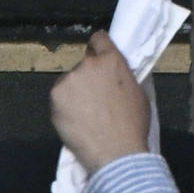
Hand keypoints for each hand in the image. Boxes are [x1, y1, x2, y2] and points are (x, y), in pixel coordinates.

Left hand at [49, 31, 155, 172]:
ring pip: (70, 82)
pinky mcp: (55, 97)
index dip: (98, 48)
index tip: (97, 56)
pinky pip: (60, 97)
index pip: (99, 39)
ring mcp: (69, 80)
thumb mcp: (138, 93)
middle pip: (84, 65)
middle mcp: (88, 65)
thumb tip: (114, 75)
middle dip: (88, 77)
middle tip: (95, 99)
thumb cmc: (132, 126)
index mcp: (111, 60)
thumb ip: (122, 76)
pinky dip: (65, 106)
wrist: (116, 153)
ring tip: (86, 114)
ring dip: (75, 92)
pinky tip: (76, 120)